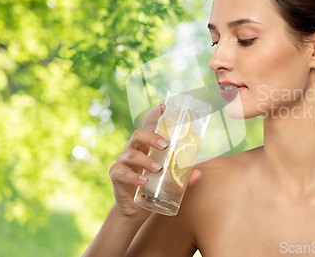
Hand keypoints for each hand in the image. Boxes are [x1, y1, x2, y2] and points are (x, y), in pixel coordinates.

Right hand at [109, 103, 202, 217]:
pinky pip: (122, 173)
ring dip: (146, 160)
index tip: (163, 107)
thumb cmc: (153, 186)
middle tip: (166, 146)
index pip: (149, 125)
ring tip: (159, 169)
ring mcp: (123, 162)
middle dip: (152, 137)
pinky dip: (133, 176)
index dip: (154, 115)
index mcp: (146, 145)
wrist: (135, 208)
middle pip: (138, 134)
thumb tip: (198, 173)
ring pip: (131, 154)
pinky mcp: (116, 176)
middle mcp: (133, 149)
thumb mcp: (170, 180)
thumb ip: (183, 176)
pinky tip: (143, 181)